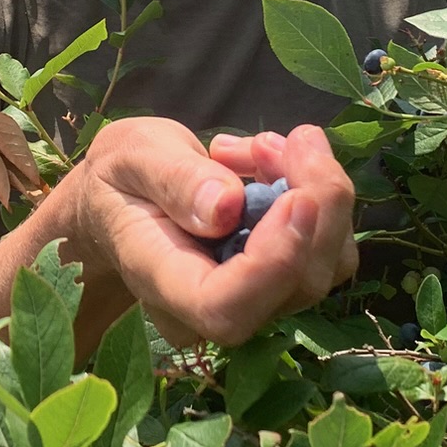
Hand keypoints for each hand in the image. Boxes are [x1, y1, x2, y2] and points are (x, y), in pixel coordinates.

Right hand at [61, 120, 357, 348]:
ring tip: (268, 144)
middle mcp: (211, 309)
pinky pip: (326, 245)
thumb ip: (174, 180)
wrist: (124, 198)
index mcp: (162, 282)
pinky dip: (318, 193)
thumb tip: (226, 208)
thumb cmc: (120, 179)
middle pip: (295, 287)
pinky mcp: (281, 279)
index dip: (272, 263)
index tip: (297, 197)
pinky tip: (278, 159)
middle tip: (293, 138)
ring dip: (320, 192)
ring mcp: (253, 299)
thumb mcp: (131, 157)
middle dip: (317, 205)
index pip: (224, 307)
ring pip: (324, 267)